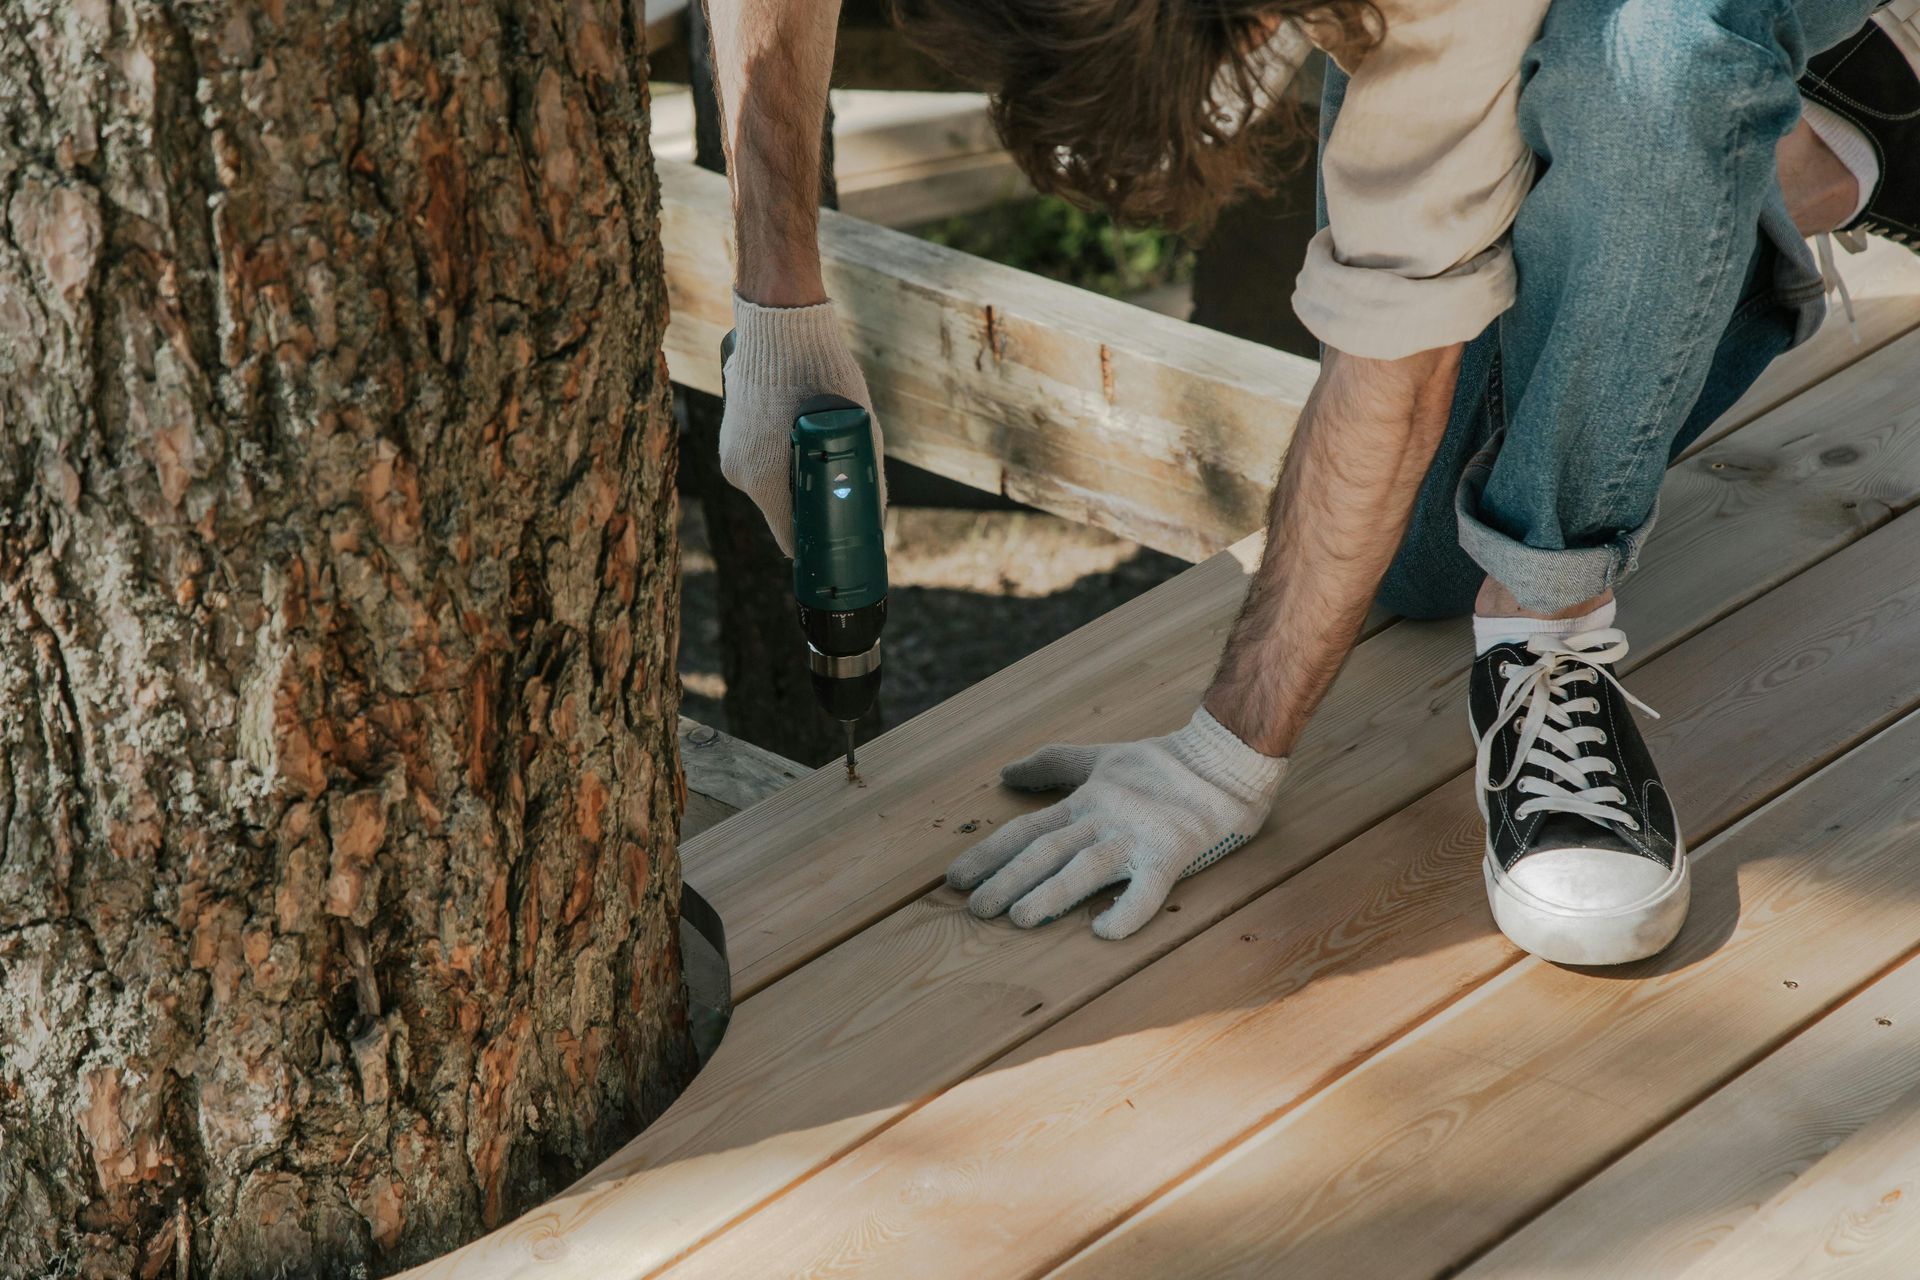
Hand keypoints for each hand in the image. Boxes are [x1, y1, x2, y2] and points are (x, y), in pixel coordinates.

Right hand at [719, 294, 885, 555]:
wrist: (779, 322)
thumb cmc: (823, 373)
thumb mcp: (860, 430)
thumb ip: (867, 478)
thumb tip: (877, 517)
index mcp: (765, 480)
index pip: (791, 539)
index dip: (818, 548)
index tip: (839, 550)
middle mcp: (740, 473)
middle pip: (783, 512)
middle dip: (811, 509)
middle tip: (843, 496)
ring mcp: (730, 453)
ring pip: (771, 487)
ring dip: (796, 480)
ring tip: (825, 456)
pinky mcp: (729, 434)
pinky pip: (759, 463)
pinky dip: (781, 459)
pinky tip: (802, 439)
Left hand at [947, 708, 1288, 939]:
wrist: (1225, 759)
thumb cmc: (1161, 763)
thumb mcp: (1100, 757)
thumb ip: (1053, 765)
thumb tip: (1005, 773)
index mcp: (1086, 800)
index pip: (1026, 830)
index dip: (989, 855)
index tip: (955, 881)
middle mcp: (1104, 817)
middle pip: (1046, 851)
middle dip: (1007, 880)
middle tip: (976, 909)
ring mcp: (1137, 836)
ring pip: (1086, 867)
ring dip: (1051, 894)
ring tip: (1020, 919)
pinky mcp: (1173, 853)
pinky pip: (1148, 888)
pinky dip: (1127, 910)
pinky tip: (1103, 933)